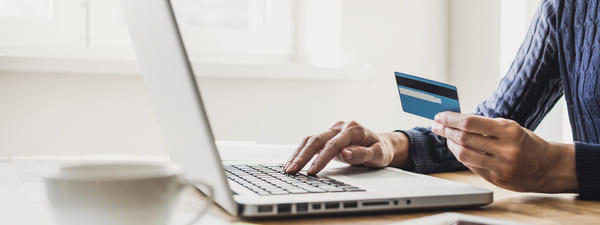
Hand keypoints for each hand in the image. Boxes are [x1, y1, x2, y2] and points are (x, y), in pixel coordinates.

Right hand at [283, 121, 411, 174]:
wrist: (381, 143)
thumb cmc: (381, 150)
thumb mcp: (378, 154)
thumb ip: (362, 153)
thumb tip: (345, 153)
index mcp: (353, 129)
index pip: (333, 144)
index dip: (321, 158)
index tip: (312, 171)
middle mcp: (340, 127)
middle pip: (317, 139)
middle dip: (303, 156)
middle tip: (292, 170)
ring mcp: (332, 130)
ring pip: (310, 140)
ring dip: (298, 154)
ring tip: (288, 168)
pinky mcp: (327, 136)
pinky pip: (311, 143)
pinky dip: (300, 152)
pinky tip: (292, 162)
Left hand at [432, 111, 576, 192]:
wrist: (549, 167)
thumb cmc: (527, 143)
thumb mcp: (511, 128)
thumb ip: (486, 126)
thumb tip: (456, 121)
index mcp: (508, 131)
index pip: (470, 122)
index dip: (451, 119)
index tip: (440, 116)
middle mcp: (505, 149)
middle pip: (463, 139)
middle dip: (445, 131)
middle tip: (437, 126)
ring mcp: (500, 166)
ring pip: (464, 154)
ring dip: (450, 145)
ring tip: (446, 138)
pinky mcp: (497, 179)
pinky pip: (471, 165)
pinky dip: (461, 156)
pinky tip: (458, 150)